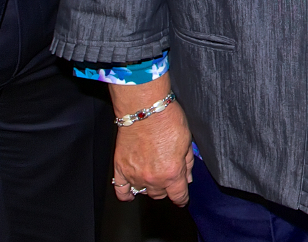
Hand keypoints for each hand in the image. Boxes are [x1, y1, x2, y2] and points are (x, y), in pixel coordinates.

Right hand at [109, 81, 192, 205]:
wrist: (144, 108)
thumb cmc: (168, 120)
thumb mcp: (187, 141)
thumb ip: (187, 163)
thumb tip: (186, 178)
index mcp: (172, 172)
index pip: (178, 195)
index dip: (182, 199)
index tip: (182, 199)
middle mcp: (153, 178)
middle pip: (160, 194)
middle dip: (166, 188)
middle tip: (168, 177)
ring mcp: (134, 175)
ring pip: (143, 192)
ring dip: (149, 188)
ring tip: (153, 177)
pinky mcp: (120, 168)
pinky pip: (120, 189)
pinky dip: (126, 194)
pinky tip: (131, 193)